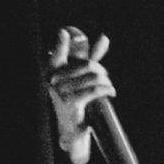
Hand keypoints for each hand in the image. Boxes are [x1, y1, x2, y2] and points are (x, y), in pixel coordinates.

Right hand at [47, 27, 114, 163]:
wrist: (72, 130)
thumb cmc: (77, 103)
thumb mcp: (82, 79)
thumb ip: (90, 58)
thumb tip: (104, 38)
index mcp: (52, 71)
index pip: (57, 54)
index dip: (61, 44)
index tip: (65, 32)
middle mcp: (53, 79)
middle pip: (86, 65)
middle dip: (101, 71)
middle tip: (107, 78)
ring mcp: (60, 91)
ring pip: (93, 78)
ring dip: (106, 82)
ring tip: (109, 88)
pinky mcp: (70, 102)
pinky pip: (94, 90)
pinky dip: (106, 90)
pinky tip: (110, 92)